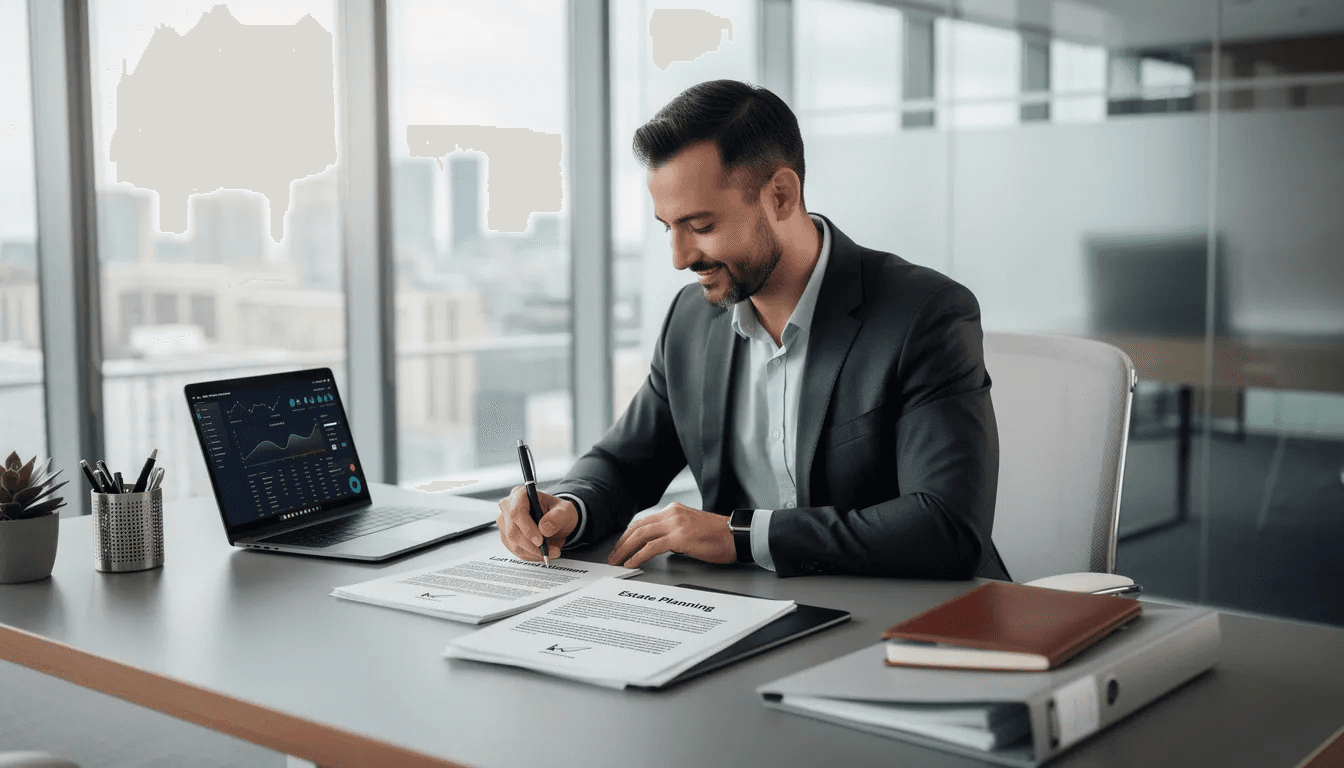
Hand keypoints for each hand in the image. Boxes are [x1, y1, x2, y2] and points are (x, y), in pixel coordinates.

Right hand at [496, 487, 577, 561]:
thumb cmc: (557, 511)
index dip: (527, 529)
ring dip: (534, 553)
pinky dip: (531, 555)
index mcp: (520, 495)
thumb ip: (558, 517)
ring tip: (552, 551)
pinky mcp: (506, 537)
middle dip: (533, 546)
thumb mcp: (565, 510)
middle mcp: (508, 508)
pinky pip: (516, 551)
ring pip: (514, 544)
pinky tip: (543, 552)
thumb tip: (544, 528)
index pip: (516, 512)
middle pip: (513, 532)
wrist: (555, 520)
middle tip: (551, 551)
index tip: (540, 541)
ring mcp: (505, 523)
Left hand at [607, 503, 735, 568]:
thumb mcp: (691, 529)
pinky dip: (638, 556)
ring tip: (617, 562)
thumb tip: (660, 546)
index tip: (620, 547)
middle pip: (638, 527)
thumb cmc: (719, 536)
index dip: (628, 535)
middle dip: (622, 543)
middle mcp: (672, 514)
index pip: (643, 522)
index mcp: (674, 511)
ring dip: (625, 550)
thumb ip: (674, 533)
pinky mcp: (679, 537)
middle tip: (613, 556)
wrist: (737, 536)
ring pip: (641, 535)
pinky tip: (631, 563)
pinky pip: (651, 547)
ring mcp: (675, 524)